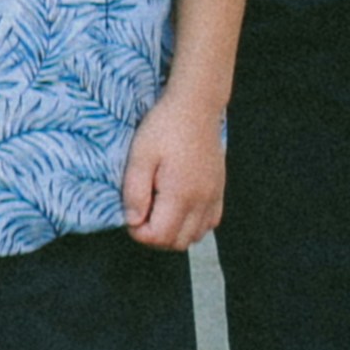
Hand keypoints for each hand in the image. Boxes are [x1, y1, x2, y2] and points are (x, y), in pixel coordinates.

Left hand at [123, 87, 225, 252]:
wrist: (196, 106)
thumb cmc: (165, 126)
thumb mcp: (140, 155)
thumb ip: (134, 191)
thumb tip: (133, 221)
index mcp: (180, 194)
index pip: (159, 236)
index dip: (139, 232)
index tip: (130, 214)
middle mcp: (201, 201)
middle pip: (178, 242)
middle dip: (155, 236)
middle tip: (141, 212)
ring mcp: (213, 197)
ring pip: (194, 237)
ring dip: (173, 232)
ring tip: (158, 208)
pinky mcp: (219, 191)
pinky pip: (209, 224)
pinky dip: (192, 225)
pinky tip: (178, 207)